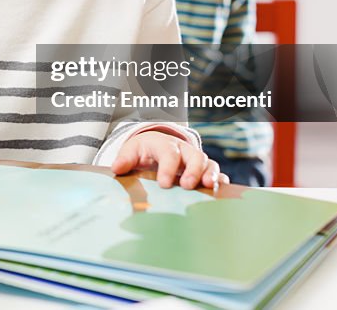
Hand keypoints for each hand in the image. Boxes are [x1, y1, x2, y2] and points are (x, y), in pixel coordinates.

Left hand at [112, 130, 228, 189]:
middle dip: (193, 170)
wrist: (156, 145)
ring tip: (208, 187)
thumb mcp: (131, 151)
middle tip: (187, 185)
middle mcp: (184, 150)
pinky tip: (220, 191)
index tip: (164, 184)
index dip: (168, 168)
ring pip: (208, 163)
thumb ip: (125, 159)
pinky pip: (216, 173)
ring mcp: (196, 159)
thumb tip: (116, 168)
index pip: (168, 153)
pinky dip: (220, 180)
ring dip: (210, 174)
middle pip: (194, 155)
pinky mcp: (204, 170)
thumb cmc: (143, 151)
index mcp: (165, 144)